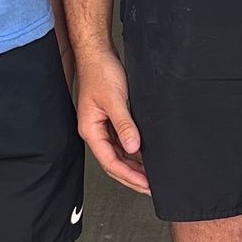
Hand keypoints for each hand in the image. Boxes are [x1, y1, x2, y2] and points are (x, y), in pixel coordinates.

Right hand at [73, 47, 150, 194]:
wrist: (98, 53)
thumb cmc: (100, 72)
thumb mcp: (115, 100)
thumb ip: (124, 125)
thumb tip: (133, 148)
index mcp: (90, 130)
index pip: (110, 162)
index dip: (129, 176)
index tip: (145, 185)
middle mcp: (94, 131)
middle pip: (113, 163)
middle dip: (131, 177)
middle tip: (150, 188)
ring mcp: (102, 126)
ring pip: (118, 154)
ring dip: (133, 166)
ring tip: (150, 176)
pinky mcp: (109, 119)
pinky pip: (121, 142)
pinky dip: (133, 151)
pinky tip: (145, 155)